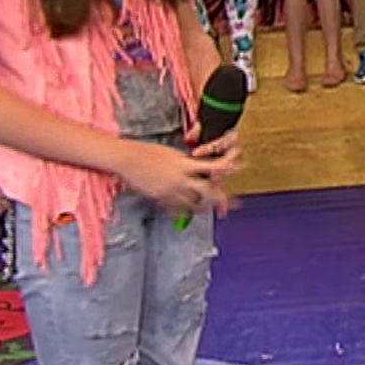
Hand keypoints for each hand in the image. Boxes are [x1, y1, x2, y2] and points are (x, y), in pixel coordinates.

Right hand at [117, 137, 238, 215]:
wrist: (127, 159)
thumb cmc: (149, 152)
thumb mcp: (173, 154)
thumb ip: (186, 163)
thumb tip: (197, 169)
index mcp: (184, 164)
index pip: (212, 167)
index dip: (226, 169)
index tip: (237, 170)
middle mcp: (180, 179)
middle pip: (206, 191)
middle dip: (220, 199)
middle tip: (230, 207)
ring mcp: (169, 190)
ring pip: (192, 204)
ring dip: (203, 207)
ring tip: (210, 210)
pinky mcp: (159, 198)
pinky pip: (176, 209)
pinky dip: (184, 211)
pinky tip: (189, 212)